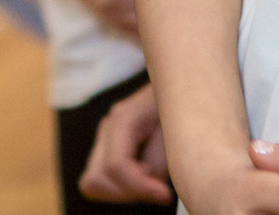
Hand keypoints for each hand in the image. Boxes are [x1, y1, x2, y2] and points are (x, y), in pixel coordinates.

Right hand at [78, 82, 171, 202]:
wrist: (183, 83)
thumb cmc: (183, 106)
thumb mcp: (178, 133)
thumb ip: (158, 163)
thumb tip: (147, 185)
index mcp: (122, 120)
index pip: (115, 167)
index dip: (139, 187)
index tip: (165, 195)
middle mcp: (107, 128)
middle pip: (95, 179)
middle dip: (126, 191)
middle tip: (156, 185)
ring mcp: (105, 137)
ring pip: (95, 181)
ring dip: (124, 189)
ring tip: (152, 176)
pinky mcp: (110, 146)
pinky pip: (105, 178)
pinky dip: (124, 184)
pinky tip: (146, 172)